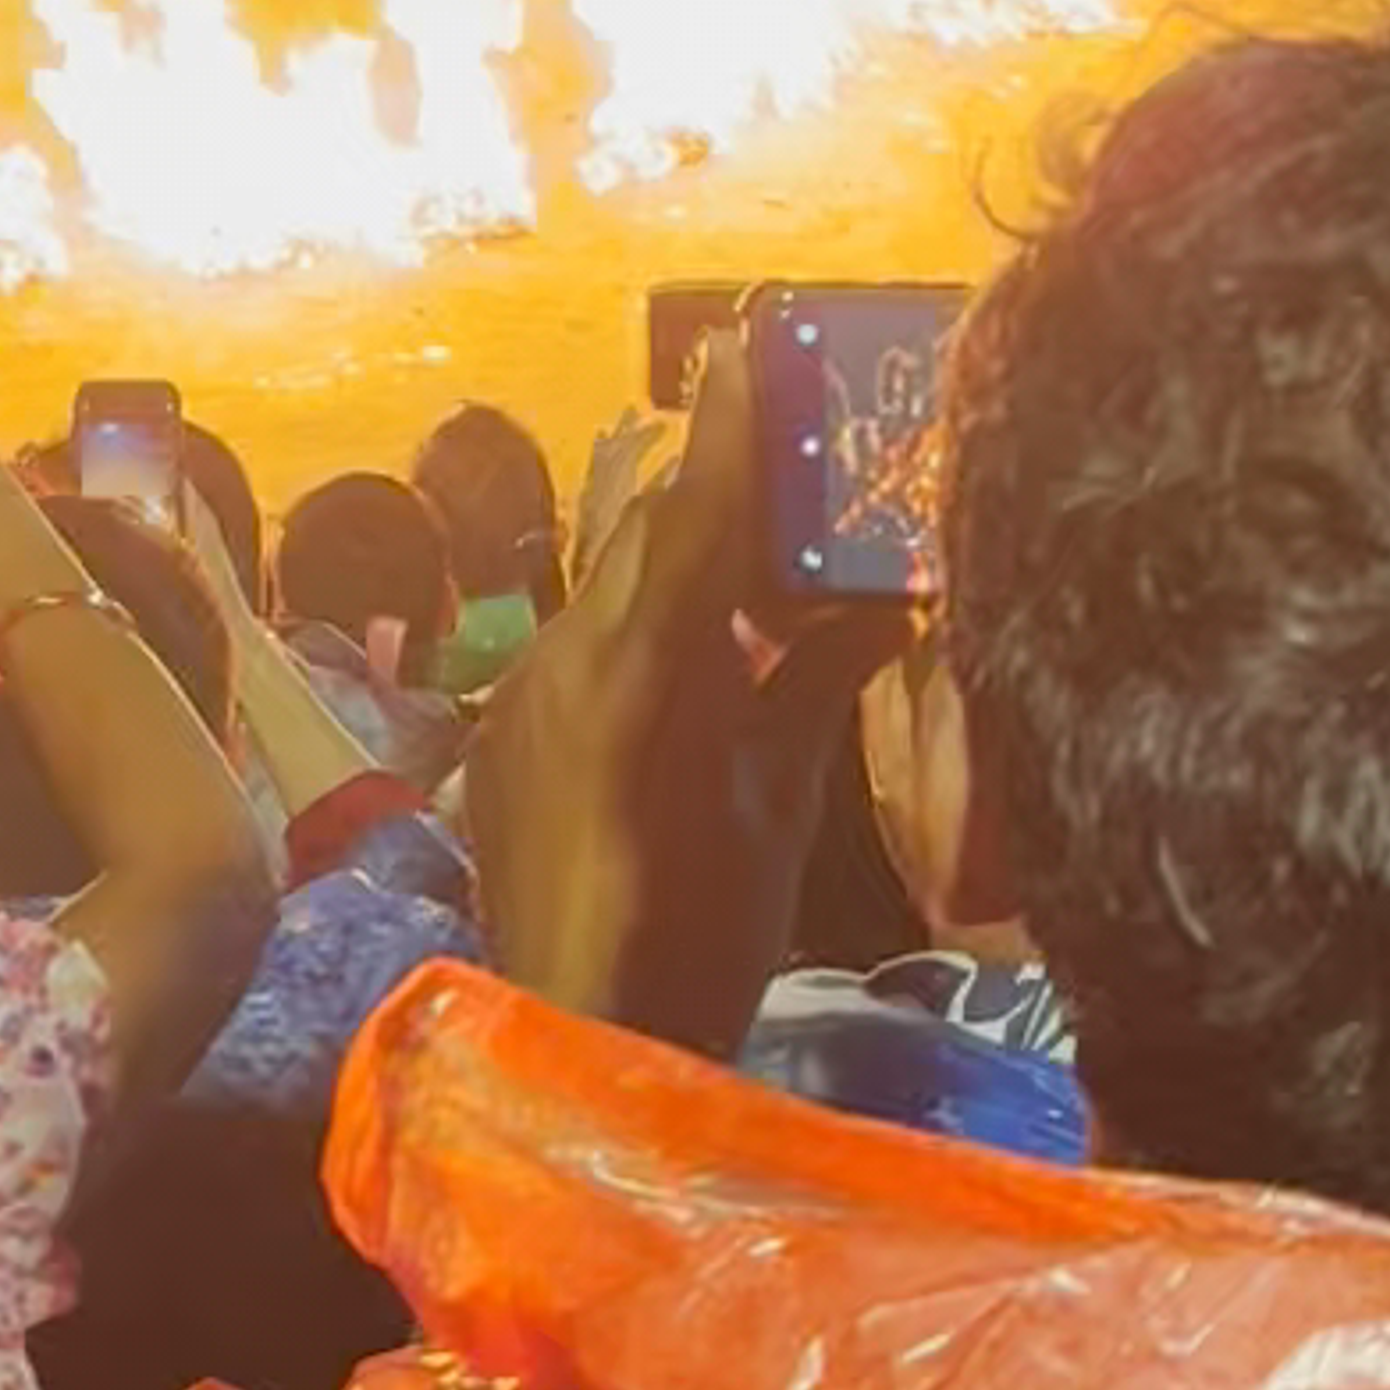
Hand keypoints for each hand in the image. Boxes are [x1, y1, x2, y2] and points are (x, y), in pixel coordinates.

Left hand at [467, 339, 904, 1049]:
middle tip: (798, 431)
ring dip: (692, 552)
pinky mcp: (511, 726)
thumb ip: (814, 684)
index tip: (755, 345)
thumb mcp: (782, 810)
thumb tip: (878, 592)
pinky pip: (593, 640)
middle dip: (725, 484)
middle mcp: (571, 661)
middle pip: (658, 536)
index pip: (699, 521)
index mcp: (646, 679)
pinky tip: (711, 637)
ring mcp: (530, 692)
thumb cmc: (703, 944)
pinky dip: (655, 622)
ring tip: (770, 530)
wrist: (578, 1044)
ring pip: (622, 583)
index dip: (733, 434)